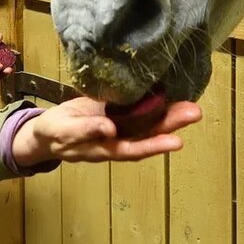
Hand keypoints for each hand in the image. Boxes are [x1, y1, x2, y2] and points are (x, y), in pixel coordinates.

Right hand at [11, 97, 201, 167]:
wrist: (48, 132)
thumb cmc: (55, 133)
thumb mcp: (64, 132)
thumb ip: (85, 131)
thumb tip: (110, 129)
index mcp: (104, 148)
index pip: (132, 148)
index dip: (153, 145)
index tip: (176, 142)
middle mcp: (118, 140)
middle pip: (147, 135)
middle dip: (172, 125)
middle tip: (194, 113)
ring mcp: (120, 127)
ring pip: (148, 124)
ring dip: (171, 116)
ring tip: (193, 108)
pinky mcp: (118, 113)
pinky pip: (140, 111)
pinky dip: (157, 105)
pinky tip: (173, 95)